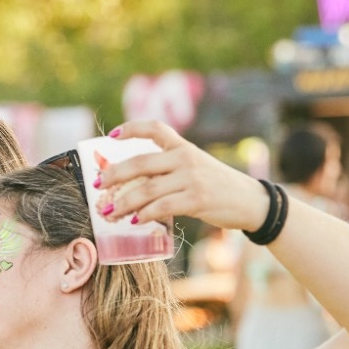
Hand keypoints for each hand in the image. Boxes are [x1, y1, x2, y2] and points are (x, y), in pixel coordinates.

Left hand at [95, 120, 269, 233]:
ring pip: (147, 189)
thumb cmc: (217, 186)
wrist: (251, 201)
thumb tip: (132, 184)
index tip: (111, 135)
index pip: (155, 128)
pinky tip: (134, 220)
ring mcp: (191, 178)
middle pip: (140, 162)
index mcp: (183, 147)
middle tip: (97, 184)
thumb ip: (169, 169)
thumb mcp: (196, 167)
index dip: (131, 128)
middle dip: (114, 175)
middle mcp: (185, 158)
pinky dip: (145, 214)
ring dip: (123, 202)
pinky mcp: (196, 199)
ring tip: (108, 212)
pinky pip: (162, 207)